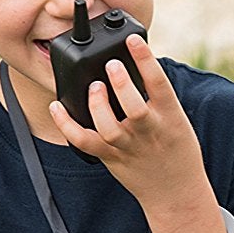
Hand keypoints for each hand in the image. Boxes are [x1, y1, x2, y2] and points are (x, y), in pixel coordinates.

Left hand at [47, 35, 207, 214]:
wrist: (176, 192)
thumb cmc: (176, 149)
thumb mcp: (176, 118)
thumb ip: (156, 95)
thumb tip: (131, 64)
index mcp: (169, 116)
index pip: (159, 83)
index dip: (145, 59)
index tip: (133, 40)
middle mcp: (149, 131)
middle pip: (134, 108)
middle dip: (122, 85)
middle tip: (111, 65)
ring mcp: (128, 146)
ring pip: (109, 127)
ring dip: (98, 105)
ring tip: (94, 87)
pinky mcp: (111, 157)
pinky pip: (84, 141)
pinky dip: (66, 125)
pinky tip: (57, 107)